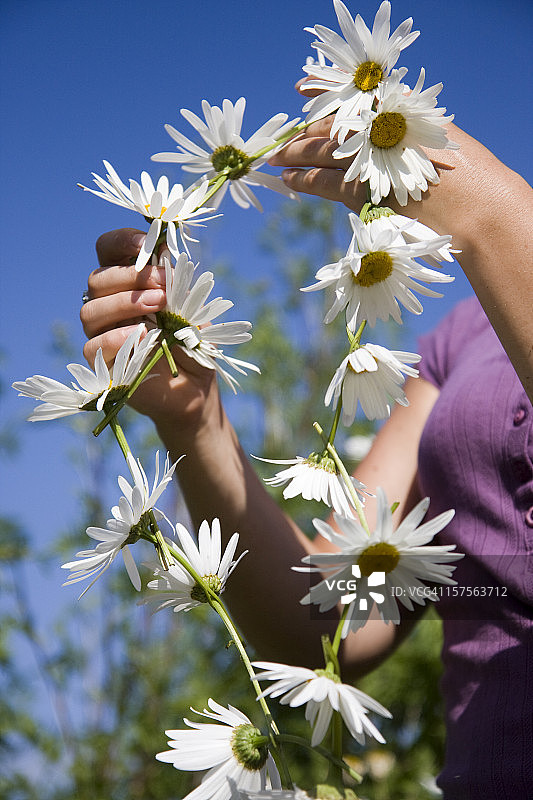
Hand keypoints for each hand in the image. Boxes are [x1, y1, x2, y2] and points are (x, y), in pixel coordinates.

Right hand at [81, 228, 216, 433]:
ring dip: (125, 304)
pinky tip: (143, 336)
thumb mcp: (191, 307)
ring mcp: (102, 334)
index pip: (107, 250)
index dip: (122, 241)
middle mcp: (109, 305)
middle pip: (97, 279)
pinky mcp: (102, 365)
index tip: (147, 243)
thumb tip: (164, 255)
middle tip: (163, 286)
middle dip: (131, 278)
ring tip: (159, 308)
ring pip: (90, 311)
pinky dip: (116, 338)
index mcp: (127, 284)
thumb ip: (176, 283)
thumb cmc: (192, 342)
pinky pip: (93, 346)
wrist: (197, 387)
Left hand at [270, 79, 508, 250]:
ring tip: (278, 159)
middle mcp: (381, 129)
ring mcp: (370, 158)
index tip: (302, 87)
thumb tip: (377, 120)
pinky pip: (324, 182)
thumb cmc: (464, 176)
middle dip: (302, 131)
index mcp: (398, 111)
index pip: (350, 96)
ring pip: (320, 152)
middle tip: (283, 138)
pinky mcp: (363, 190)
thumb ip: (404, 125)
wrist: (474, 208)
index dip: (322, 92)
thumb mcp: (435, 137)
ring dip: (295, 154)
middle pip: (330, 124)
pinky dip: (304, 179)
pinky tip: (290, 179)